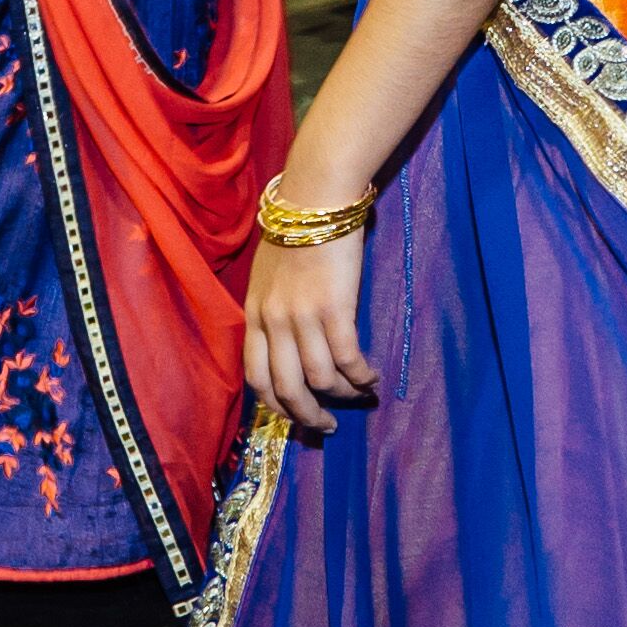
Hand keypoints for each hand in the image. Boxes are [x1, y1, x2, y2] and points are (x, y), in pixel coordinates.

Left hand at [246, 227, 377, 436]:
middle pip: (286, 389)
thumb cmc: (296, 233)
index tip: (294, 415)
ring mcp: (302, 316)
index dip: (276, 406)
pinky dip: (360, 376)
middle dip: (307, 415)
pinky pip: (347, 358)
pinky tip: (371, 377)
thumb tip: (287, 344)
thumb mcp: (267, 277)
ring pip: (319, 379)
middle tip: (326, 426)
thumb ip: (271, 311)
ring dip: (342, 397)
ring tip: (358, 397)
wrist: (315, 200)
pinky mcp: (334, 308)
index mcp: (255, 315)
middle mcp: (273, 321)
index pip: (256, 378)